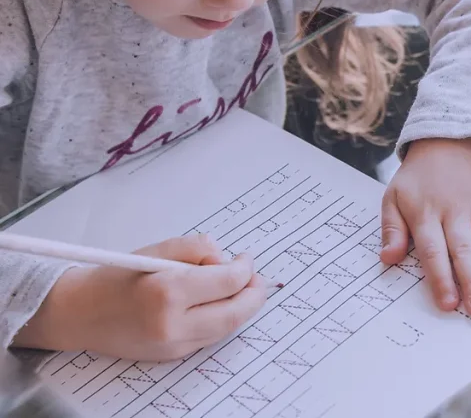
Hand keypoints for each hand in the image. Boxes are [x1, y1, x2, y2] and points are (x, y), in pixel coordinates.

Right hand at [14, 234, 266, 360]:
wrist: (79, 313)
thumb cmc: (117, 277)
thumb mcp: (158, 249)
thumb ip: (199, 249)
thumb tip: (229, 261)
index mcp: (167, 292)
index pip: (228, 281)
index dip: (245, 268)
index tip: (245, 259)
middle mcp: (172, 324)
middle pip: (235, 313)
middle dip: (254, 294)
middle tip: (255, 278)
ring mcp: (172, 346)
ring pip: (226, 328)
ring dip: (240, 308)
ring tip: (239, 288)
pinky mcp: (171, 356)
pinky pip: (209, 338)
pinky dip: (221, 320)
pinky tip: (217, 304)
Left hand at [379, 137, 470, 316]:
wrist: (447, 135)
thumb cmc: (419, 175)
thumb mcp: (393, 196)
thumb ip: (391, 228)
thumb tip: (387, 258)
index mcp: (426, 214)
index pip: (433, 251)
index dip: (441, 278)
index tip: (449, 303)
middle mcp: (455, 210)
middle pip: (464, 249)